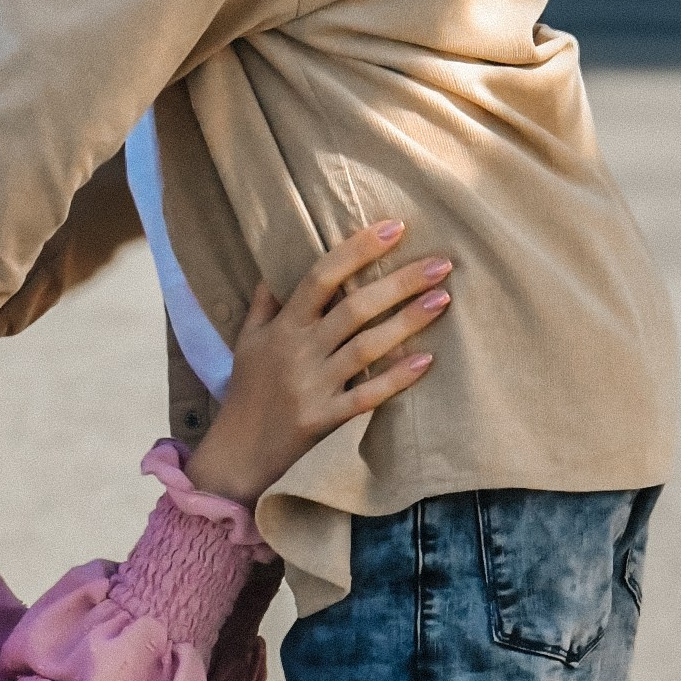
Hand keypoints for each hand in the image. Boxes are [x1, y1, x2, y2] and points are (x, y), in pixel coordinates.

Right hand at [183, 220, 450, 508]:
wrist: (236, 453)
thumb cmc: (247, 391)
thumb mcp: (247, 341)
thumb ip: (265, 304)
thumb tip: (276, 266)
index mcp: (282, 327)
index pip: (320, 277)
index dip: (357, 250)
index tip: (393, 228)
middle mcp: (299, 352)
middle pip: (354, 309)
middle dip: (398, 283)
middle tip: (441, 263)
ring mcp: (313, 386)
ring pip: (365, 348)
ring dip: (406, 322)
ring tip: (443, 300)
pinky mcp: (325, 419)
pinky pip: (367, 396)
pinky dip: (396, 379)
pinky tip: (427, 361)